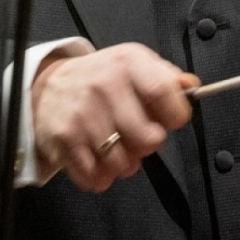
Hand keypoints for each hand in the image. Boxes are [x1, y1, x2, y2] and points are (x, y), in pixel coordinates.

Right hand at [30, 43, 198, 192]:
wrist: (48, 86)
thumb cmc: (100, 79)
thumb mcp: (134, 65)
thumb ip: (165, 77)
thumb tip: (191, 86)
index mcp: (128, 63)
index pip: (164, 93)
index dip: (175, 115)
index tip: (170, 120)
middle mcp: (105, 85)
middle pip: (148, 137)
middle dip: (149, 145)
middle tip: (139, 137)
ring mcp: (83, 113)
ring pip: (122, 163)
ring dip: (125, 165)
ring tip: (117, 150)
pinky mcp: (65, 138)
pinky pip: (94, 176)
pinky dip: (100, 177)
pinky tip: (98, 161)